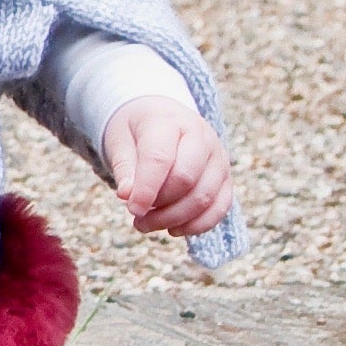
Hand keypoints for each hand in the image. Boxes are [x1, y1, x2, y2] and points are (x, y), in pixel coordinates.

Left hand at [103, 96, 232, 235]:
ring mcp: (218, 157)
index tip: (132, 209)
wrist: (161, 116)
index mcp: (169, 122)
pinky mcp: (225, 177)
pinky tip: (174, 229)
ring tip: (148, 224)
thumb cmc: (136, 131)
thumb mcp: (119, 141)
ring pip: (205, 197)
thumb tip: (127, 195)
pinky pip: (220, 206)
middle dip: (160, 206)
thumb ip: (124, 167)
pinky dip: (198, 224)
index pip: (160, 158)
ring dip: (175, 219)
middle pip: (186, 179)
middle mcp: (201, 137)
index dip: (146, 189)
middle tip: (137, 217)